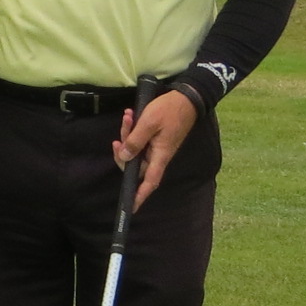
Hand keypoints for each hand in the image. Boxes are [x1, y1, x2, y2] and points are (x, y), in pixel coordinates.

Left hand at [115, 88, 197, 210]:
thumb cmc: (169, 110)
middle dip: (123, 151)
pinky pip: (140, 139)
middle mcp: (158, 154)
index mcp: (160, 155)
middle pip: (135, 164)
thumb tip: (125, 156)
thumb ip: (135, 140)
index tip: (130, 207)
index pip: (149, 182)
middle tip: (118, 138)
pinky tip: (131, 116)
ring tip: (127, 117)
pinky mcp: (155, 138)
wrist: (186, 97)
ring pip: (135, 149)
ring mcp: (157, 146)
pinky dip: (133, 130)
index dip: (140, 195)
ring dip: (127, 135)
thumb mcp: (148, 123)